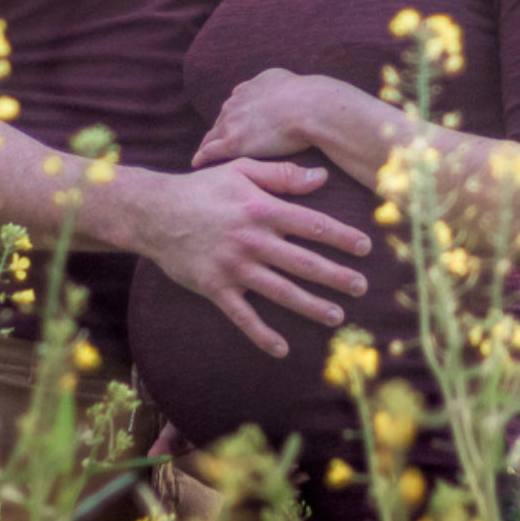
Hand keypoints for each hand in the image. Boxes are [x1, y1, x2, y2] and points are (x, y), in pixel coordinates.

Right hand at [131, 159, 371, 357]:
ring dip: (311, 306)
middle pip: (304, 262)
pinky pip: (242, 316)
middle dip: (336, 276)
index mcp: (261, 210)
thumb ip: (281, 176)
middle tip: (361, 288)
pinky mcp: (215, 288)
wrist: (153, 213)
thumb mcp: (240, 170)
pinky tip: (283, 349)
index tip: (366, 248)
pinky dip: (262, 335)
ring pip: (281, 291)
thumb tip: (322, 178)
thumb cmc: (201, 189)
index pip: (312, 225)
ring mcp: (234, 267)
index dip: (342, 237)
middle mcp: (252, 240)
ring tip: (337, 316)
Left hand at [191, 68, 343, 168]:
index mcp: (250, 89)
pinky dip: (202, 157)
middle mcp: (237, 102)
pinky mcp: (232, 142)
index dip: (236, 116)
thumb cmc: (308, 97)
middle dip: (221, 130)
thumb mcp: (288, 80)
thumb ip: (276, 84)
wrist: (309, 107)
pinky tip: (197, 163)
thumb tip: (278, 90)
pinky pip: (209, 151)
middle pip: (222, 119)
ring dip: (209, 143)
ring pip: (212, 135)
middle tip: (218, 143)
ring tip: (204, 155)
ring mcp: (232, 122)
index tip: (235, 124)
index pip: (236, 104)